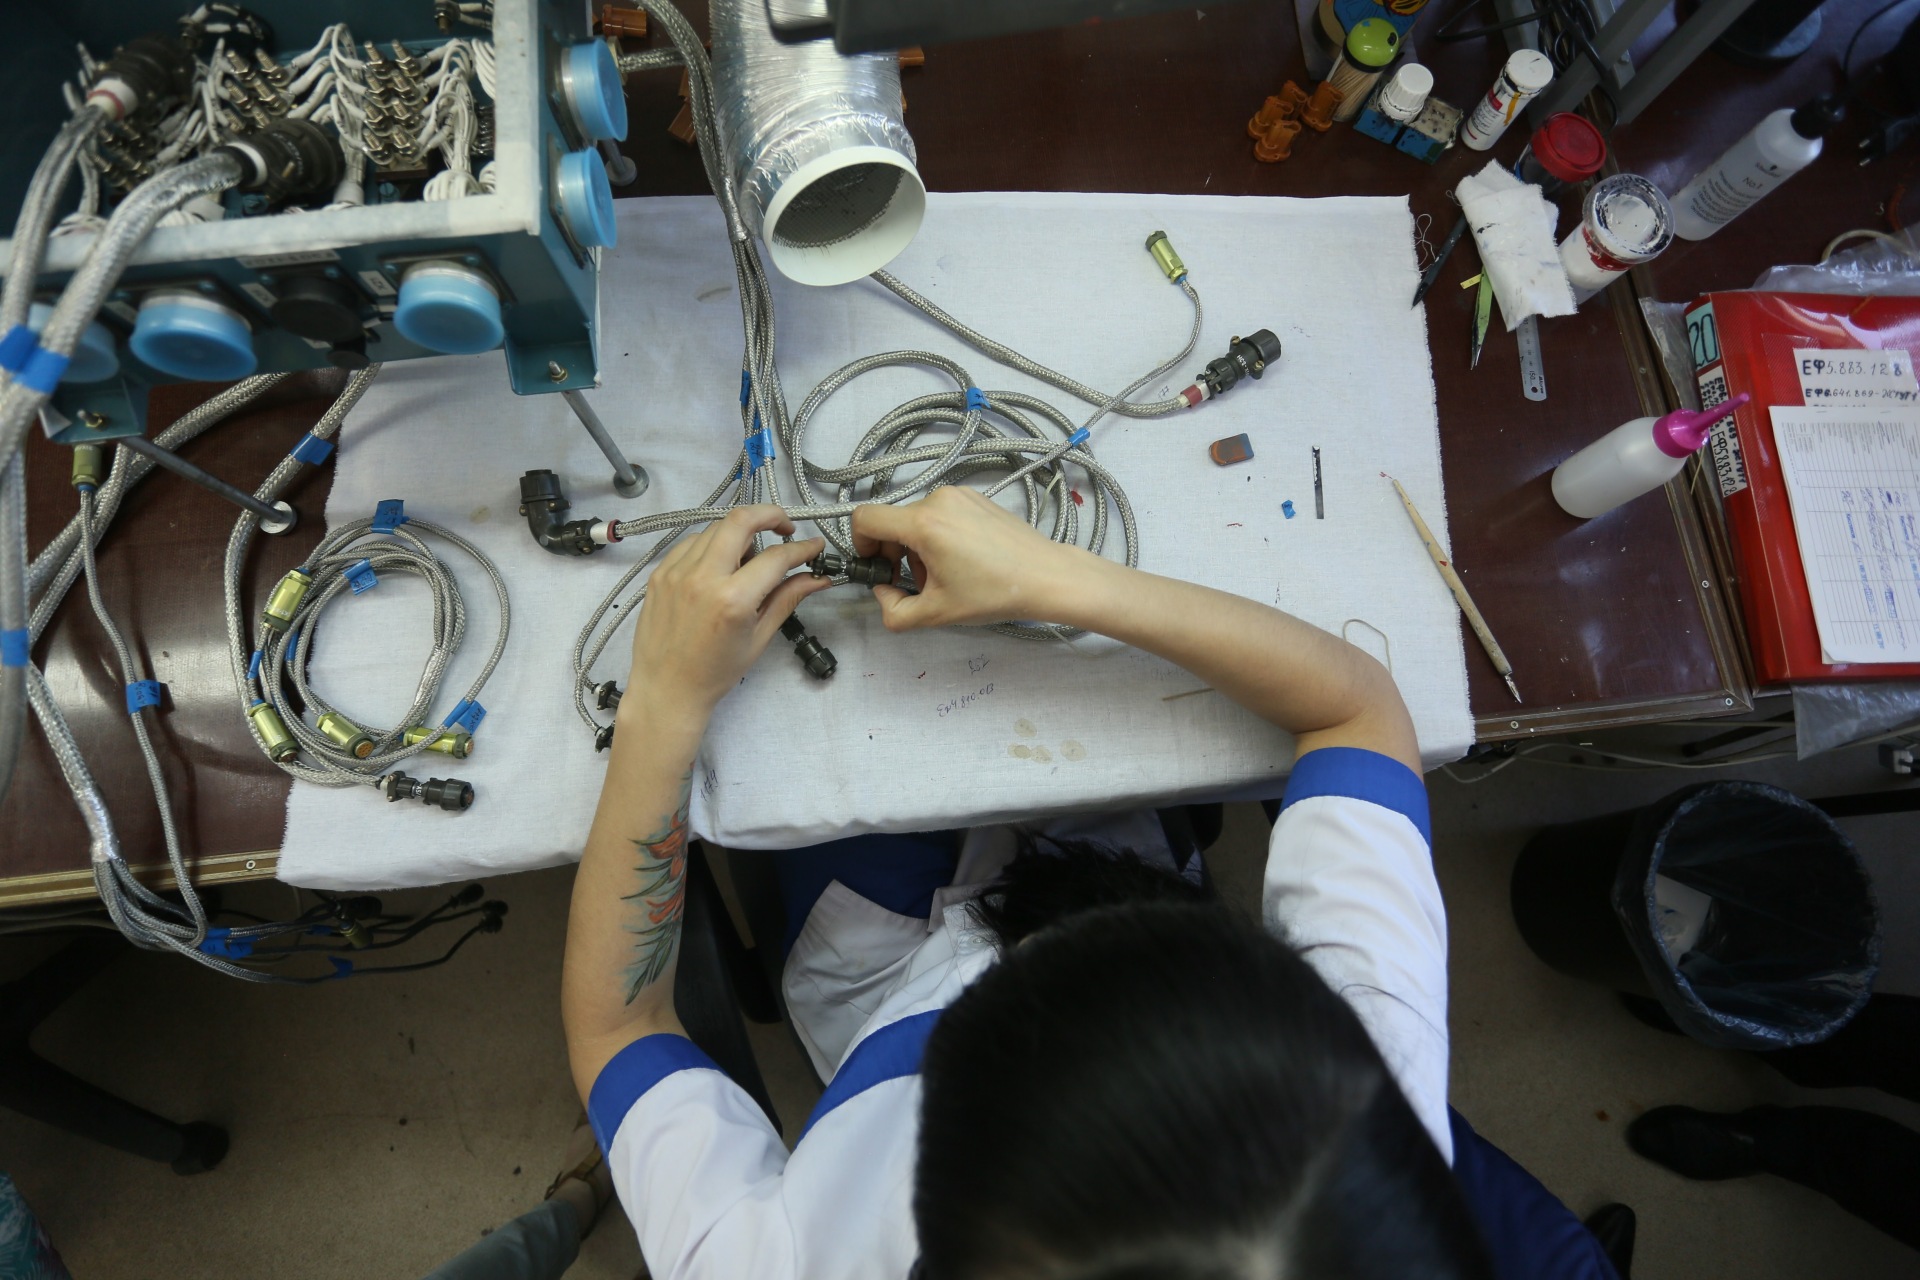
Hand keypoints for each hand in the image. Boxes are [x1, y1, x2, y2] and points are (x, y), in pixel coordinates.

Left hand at [628, 506, 830, 718]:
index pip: (776, 557)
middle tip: (784, 529)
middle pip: (741, 520)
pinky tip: (720, 566)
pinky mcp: (660, 572)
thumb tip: (818, 578)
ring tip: (748, 560)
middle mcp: (703, 578)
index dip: (801, 548)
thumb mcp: (759, 637)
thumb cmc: (715, 671)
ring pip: (716, 528)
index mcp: (732, 600)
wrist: (666, 688)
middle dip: (770, 515)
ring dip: (739, 533)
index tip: (814, 546)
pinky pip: (692, 542)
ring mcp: (676, 571)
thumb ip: (787, 598)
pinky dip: (712, 545)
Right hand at [850, 487, 1081, 629]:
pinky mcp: (975, 497)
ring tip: (945, 574)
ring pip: (916, 519)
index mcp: (923, 523)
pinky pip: (939, 513)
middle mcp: (937, 499)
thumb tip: (882, 592)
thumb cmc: (995, 593)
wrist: (1046, 576)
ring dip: (918, 548)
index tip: (877, 567)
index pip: (865, 518)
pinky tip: (962, 560)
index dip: (860, 544)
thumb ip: (894, 610)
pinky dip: (938, 536)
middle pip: (892, 522)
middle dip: (894, 553)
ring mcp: (958, 494)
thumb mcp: (936, 613)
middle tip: (916, 583)